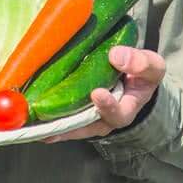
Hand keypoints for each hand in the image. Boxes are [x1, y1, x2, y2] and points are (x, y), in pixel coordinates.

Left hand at [42, 46, 165, 142]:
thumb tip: (116, 55)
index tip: (97, 93)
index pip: (119, 112)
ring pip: (72, 127)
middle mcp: (106, 119)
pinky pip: (62, 123)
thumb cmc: (141, 74)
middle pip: (89, 126)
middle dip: (73, 124)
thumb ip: (140, 62)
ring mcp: (90, 120)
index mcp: (127, 107)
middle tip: (56, 120)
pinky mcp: (76, 116)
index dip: (108, 106)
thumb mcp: (150, 66)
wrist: (132, 81)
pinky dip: (48, 123)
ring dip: (54, 127)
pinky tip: (32, 123)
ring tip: (37, 127)